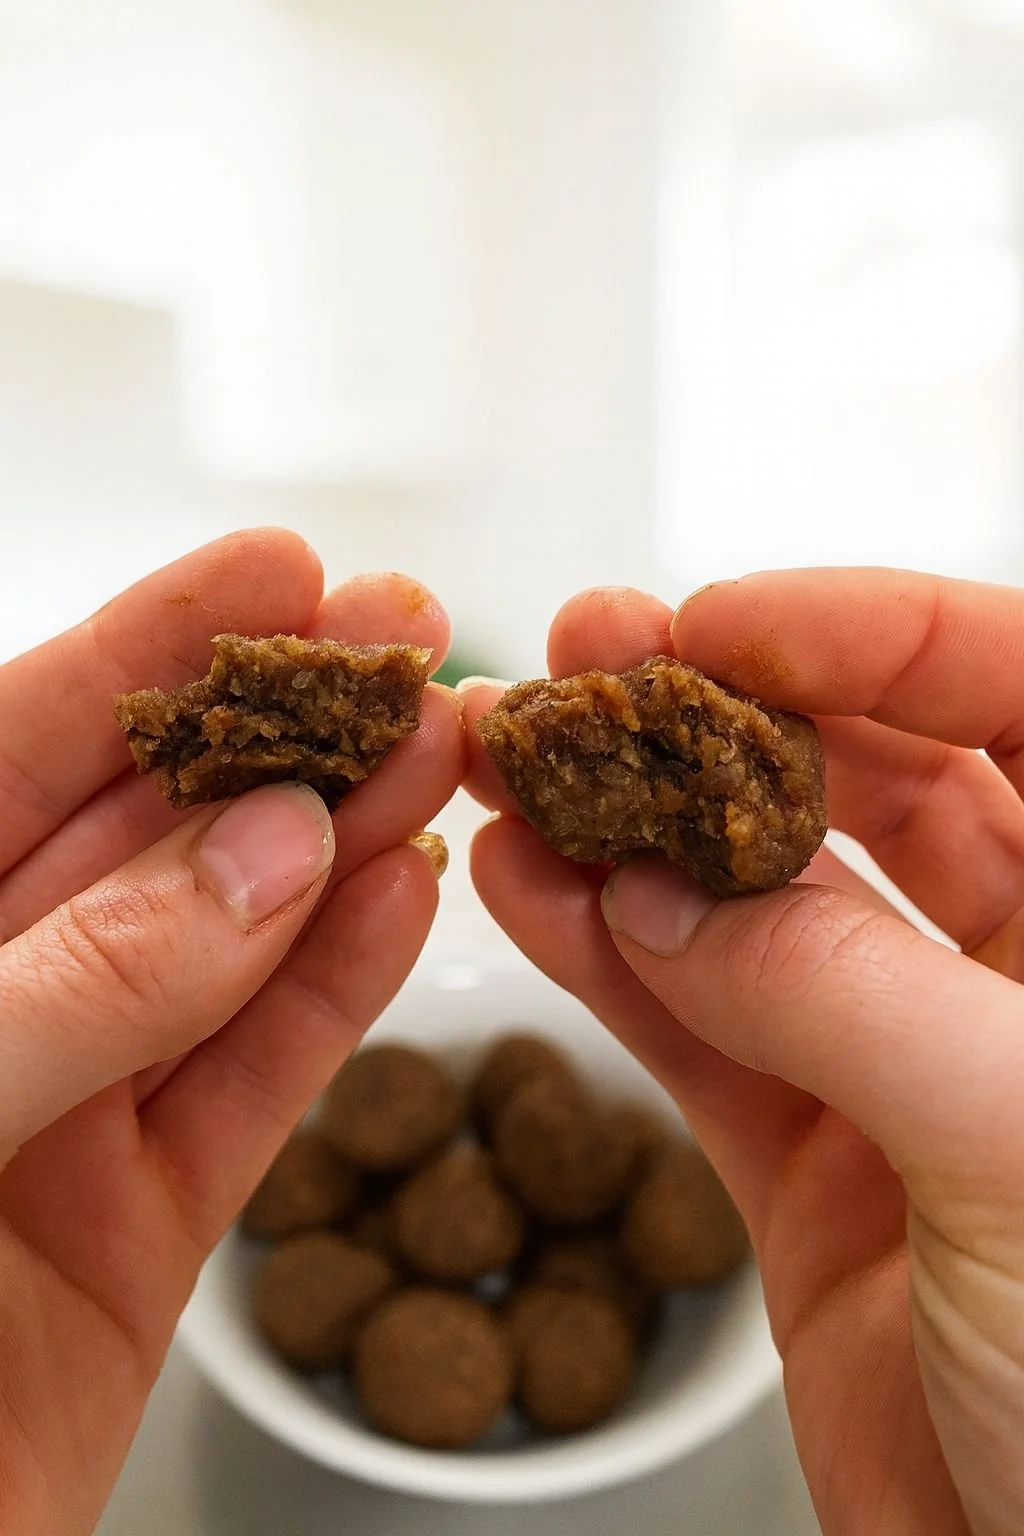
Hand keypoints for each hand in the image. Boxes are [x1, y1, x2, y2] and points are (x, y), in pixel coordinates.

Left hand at [0, 530, 462, 1535]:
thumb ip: (78, 983)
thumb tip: (268, 855)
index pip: (17, 745)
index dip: (154, 646)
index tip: (280, 570)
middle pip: (150, 833)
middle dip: (281, 730)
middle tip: (411, 646)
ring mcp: (59, 1112)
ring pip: (226, 951)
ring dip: (340, 847)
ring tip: (444, 755)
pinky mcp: (137, 1229)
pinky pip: (253, 1089)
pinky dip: (336, 998)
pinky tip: (409, 905)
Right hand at [462, 572, 1023, 1535]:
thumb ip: (844, 992)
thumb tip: (670, 894)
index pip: (1012, 689)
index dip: (865, 632)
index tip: (713, 621)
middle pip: (862, 781)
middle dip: (713, 716)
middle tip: (577, 667)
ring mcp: (911, 1065)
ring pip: (756, 906)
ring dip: (629, 835)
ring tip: (511, 774)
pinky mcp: (819, 1167)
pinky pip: (703, 1035)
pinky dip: (609, 965)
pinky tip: (527, 896)